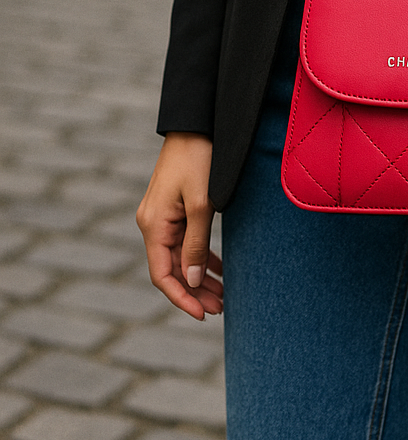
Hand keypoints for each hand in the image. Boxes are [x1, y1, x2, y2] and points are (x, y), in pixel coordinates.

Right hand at [137, 133, 222, 319]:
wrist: (196, 124)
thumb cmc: (199, 159)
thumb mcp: (201, 203)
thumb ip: (196, 243)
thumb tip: (194, 281)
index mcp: (153, 225)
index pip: (163, 275)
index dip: (182, 298)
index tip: (202, 315)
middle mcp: (152, 224)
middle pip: (173, 269)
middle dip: (196, 291)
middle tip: (222, 309)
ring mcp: (162, 217)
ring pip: (180, 257)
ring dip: (200, 277)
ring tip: (223, 297)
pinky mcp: (173, 209)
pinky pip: (184, 242)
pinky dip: (200, 257)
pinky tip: (218, 269)